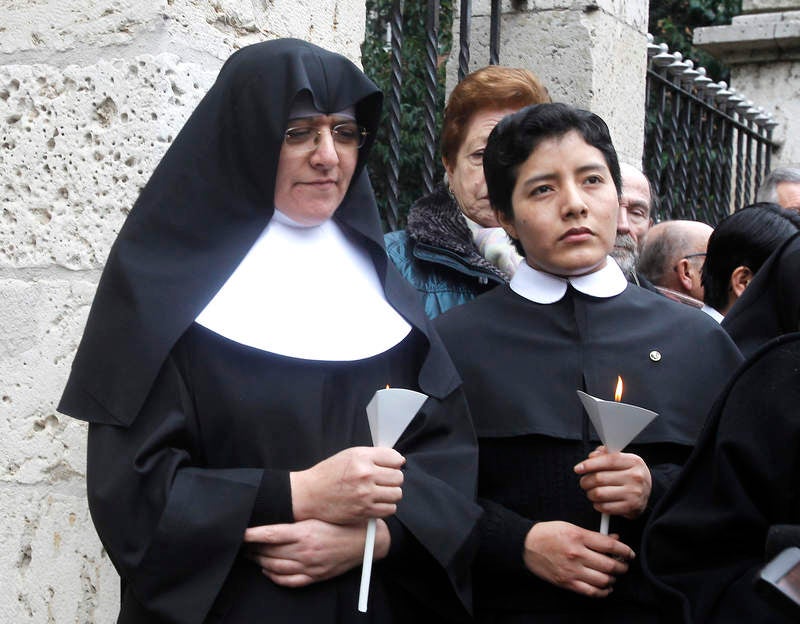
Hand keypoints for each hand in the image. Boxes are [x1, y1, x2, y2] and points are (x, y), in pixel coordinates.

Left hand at [243, 519, 390, 587]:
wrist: (367, 542)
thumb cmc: (345, 523)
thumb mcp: (323, 515)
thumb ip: (300, 517)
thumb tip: (278, 515)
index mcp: (306, 532)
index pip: (270, 534)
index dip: (252, 534)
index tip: (241, 532)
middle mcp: (305, 551)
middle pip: (269, 552)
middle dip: (252, 548)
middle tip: (243, 543)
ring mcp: (309, 566)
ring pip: (275, 567)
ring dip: (260, 561)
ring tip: (251, 555)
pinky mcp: (315, 576)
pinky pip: (288, 581)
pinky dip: (274, 577)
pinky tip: (268, 571)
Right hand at [290, 447, 404, 523]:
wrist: (310, 494)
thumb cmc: (328, 474)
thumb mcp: (349, 455)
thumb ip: (374, 456)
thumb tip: (398, 461)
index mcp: (362, 457)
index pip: (395, 458)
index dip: (394, 464)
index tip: (390, 467)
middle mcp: (365, 474)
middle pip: (398, 477)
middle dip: (393, 479)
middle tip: (383, 481)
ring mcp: (365, 494)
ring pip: (396, 494)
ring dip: (391, 494)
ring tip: (380, 492)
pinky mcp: (364, 511)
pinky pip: (389, 509)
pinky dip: (386, 506)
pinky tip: (376, 502)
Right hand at [523, 521, 634, 597]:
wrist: (526, 545)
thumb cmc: (548, 533)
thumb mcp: (571, 527)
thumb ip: (593, 535)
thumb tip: (614, 541)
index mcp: (578, 536)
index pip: (609, 546)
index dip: (625, 551)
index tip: (629, 553)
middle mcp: (576, 554)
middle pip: (609, 565)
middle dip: (621, 567)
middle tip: (623, 565)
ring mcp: (571, 570)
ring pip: (603, 580)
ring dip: (613, 579)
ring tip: (612, 575)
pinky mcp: (567, 582)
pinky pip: (591, 592)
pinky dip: (603, 591)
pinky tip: (605, 587)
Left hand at [574, 446, 651, 518]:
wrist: (647, 492)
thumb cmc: (629, 474)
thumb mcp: (622, 459)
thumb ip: (605, 454)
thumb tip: (592, 456)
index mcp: (633, 461)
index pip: (608, 460)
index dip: (589, 464)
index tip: (578, 468)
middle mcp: (635, 477)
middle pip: (599, 478)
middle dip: (586, 481)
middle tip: (585, 482)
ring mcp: (634, 493)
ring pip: (599, 493)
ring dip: (590, 493)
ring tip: (592, 492)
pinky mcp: (631, 507)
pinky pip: (604, 507)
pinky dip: (597, 505)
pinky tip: (599, 501)